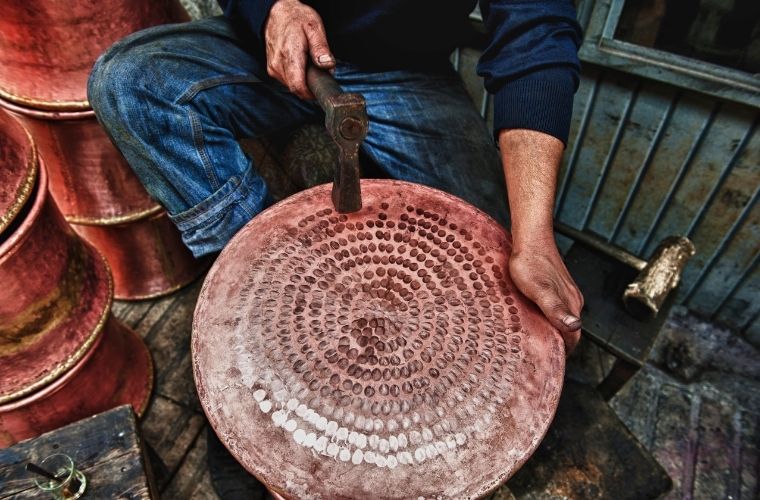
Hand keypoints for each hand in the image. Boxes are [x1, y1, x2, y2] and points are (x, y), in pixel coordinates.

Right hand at [264, 0, 334, 98]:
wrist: (277, 12)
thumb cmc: (296, 18)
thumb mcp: (314, 28)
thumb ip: (321, 48)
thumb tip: (328, 65)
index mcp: (290, 56)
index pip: (298, 87)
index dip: (311, 93)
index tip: (320, 88)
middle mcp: (278, 64)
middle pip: (296, 89)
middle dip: (309, 85)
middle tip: (318, 72)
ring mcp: (273, 68)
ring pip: (291, 86)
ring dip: (302, 81)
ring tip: (308, 65)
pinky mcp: (272, 68)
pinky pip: (286, 80)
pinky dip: (295, 76)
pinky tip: (300, 65)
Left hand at [509, 237, 582, 352]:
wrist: (530, 237)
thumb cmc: (530, 262)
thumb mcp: (539, 290)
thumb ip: (556, 309)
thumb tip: (574, 327)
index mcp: (571, 304)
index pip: (573, 338)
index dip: (562, 352)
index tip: (547, 362)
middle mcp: (572, 300)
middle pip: (569, 330)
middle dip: (558, 345)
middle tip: (538, 356)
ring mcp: (565, 292)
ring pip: (563, 319)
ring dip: (553, 331)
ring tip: (535, 341)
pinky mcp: (556, 285)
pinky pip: (556, 308)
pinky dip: (548, 318)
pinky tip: (533, 318)